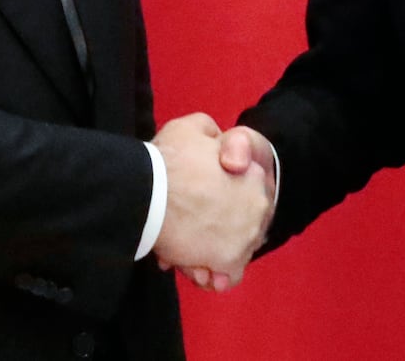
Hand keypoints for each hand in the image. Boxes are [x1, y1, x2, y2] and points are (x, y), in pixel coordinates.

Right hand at [151, 113, 272, 290]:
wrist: (146, 192)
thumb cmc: (168, 159)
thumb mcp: (194, 127)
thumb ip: (212, 135)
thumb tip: (218, 146)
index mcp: (255, 173)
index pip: (249, 195)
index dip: (227, 201)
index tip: (205, 207)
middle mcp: (258, 205)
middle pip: (244, 226)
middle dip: (222, 231)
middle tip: (194, 232)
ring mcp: (246, 235)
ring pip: (235, 252)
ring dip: (214, 255)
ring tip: (189, 253)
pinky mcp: (229, 260)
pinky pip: (227, 277)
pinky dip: (214, 276)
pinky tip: (196, 269)